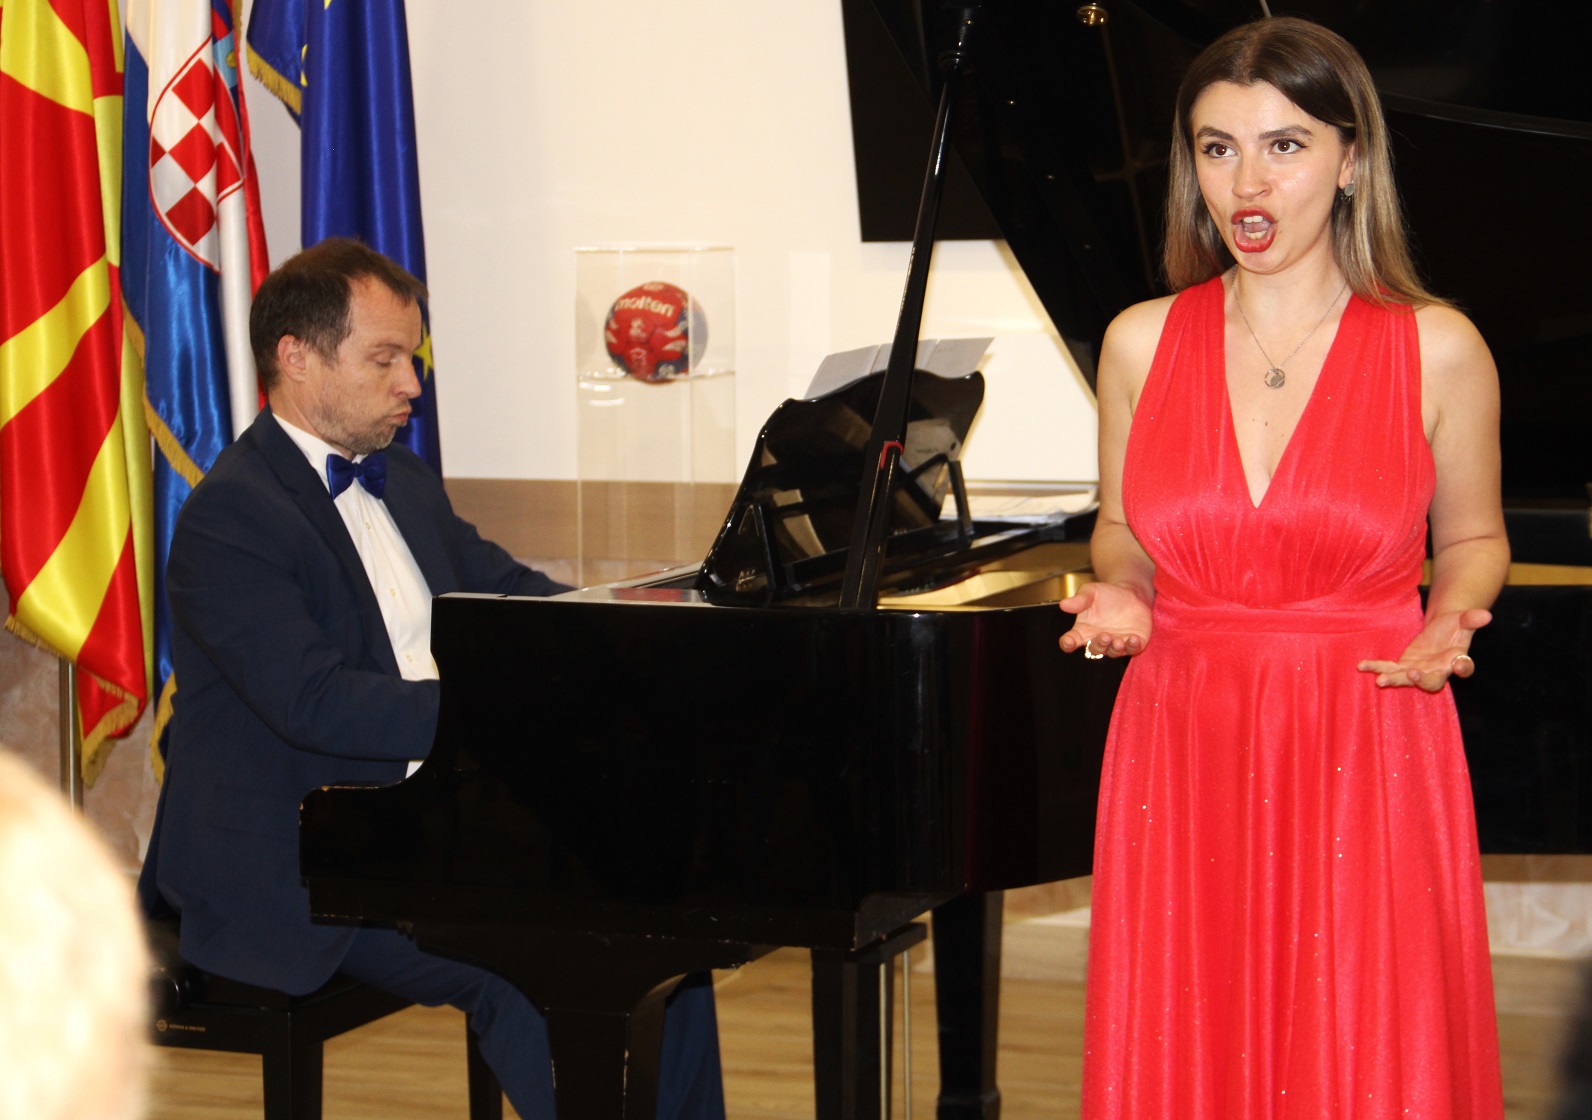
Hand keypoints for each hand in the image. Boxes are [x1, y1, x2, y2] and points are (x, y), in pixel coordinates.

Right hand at [1059, 581, 1152, 658]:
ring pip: (1113, 652)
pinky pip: (1132, 649)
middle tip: (1104, 635)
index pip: (1070, 641)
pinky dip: (1133, 646)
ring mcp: (1116, 643)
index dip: (1068, 643)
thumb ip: (1079, 599)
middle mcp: (1098, 640)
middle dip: (1099, 645)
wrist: (1131, 593)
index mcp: (1083, 630)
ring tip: (1118, 641)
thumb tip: (1063, 604)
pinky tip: (1133, 639)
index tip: (1069, 641)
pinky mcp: (1134, 643)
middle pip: (1094, 649)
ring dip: (1115, 649)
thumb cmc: (1106, 594)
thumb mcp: (1091, 592)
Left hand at [1357, 607, 1491, 691]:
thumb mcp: (1463, 619)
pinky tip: (1361, 665)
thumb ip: (1472, 619)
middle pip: (1433, 681)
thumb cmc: (1455, 626)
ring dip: (1394, 679)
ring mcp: (1420, 671)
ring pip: (1407, 679)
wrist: (1441, 630)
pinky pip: (1389, 668)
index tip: (1459, 664)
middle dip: (1422, 680)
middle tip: (1412, 674)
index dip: (1463, 668)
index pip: (1465, 667)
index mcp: (1458, 660)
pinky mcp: (1404, 666)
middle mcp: (1439, 670)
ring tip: (1380, 679)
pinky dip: (1376, 667)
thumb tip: (1487, 614)